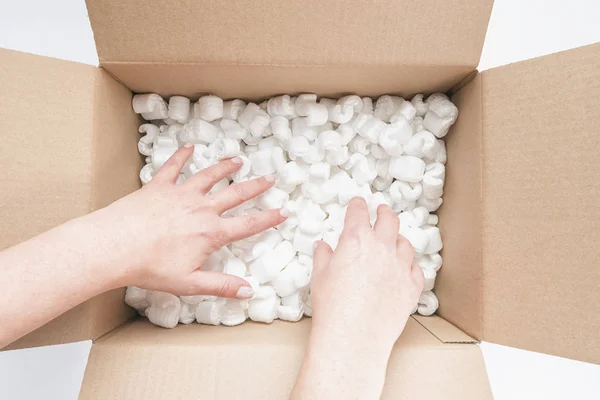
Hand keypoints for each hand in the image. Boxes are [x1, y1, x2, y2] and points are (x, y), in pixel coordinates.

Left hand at [93, 144, 286, 298]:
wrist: (114, 246)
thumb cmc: (149, 267)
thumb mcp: (189, 283)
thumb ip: (221, 285)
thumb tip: (248, 291)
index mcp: (211, 233)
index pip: (248, 225)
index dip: (269, 219)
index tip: (285, 211)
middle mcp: (201, 209)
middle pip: (235, 194)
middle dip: (255, 186)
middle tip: (270, 178)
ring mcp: (180, 194)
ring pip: (209, 176)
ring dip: (226, 168)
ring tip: (238, 160)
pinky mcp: (159, 186)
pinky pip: (174, 167)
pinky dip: (183, 156)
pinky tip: (190, 147)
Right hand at [310, 197, 423, 346]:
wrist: (354, 336)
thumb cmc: (332, 307)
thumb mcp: (319, 277)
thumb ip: (323, 256)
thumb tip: (323, 246)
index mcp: (355, 240)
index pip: (358, 212)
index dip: (358, 205)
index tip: (358, 203)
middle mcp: (381, 247)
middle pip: (389, 220)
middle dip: (384, 213)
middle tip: (382, 212)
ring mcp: (400, 266)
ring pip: (405, 243)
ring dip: (398, 239)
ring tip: (394, 241)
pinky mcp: (412, 286)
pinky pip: (416, 268)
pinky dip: (411, 265)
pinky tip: (406, 268)